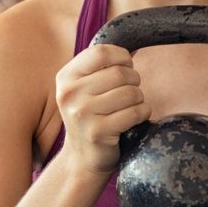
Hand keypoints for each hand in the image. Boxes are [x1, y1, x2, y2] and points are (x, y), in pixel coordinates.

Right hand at [55, 45, 150, 174]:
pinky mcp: (98, 132)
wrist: (82, 158)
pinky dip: (142, 113)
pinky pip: (135, 112)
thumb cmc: (90, 117)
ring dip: (139, 99)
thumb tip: (133, 47)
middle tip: (130, 92)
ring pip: (131, 93)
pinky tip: (133, 119)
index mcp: (66, 77)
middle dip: (134, 80)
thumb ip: (102, 66)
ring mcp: (82, 114)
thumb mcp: (84, 88)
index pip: (101, 52)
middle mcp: (70, 94)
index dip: (121, 57)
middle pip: (120, 73)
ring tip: (130, 107)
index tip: (126, 66)